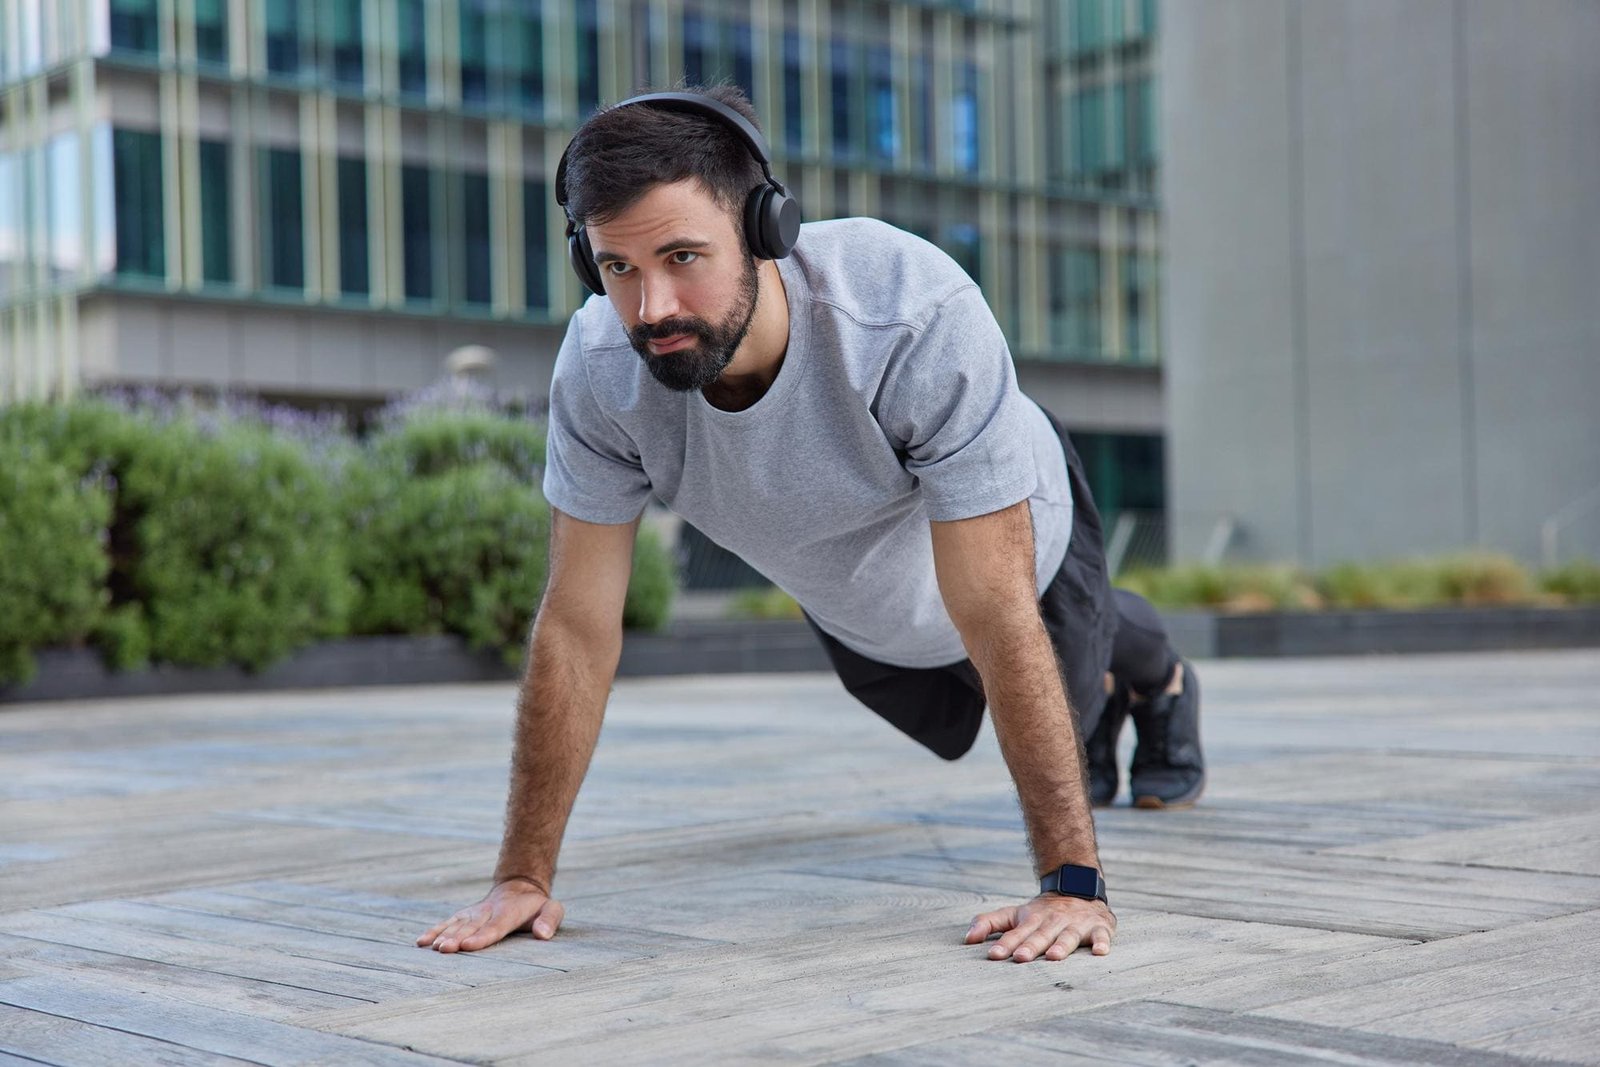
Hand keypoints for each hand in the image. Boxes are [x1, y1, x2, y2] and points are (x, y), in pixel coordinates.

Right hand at [415, 878, 563, 952]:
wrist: (519, 888)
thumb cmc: (536, 906)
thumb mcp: (552, 908)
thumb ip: (550, 919)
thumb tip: (543, 935)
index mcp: (508, 913)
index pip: (494, 927)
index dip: (481, 937)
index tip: (468, 945)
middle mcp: (487, 912)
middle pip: (470, 927)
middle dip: (457, 939)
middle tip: (444, 950)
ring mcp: (473, 913)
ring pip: (456, 925)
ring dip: (443, 936)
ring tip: (432, 948)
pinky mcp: (464, 916)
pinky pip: (448, 923)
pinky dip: (434, 931)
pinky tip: (421, 942)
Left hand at [964, 894, 1115, 961]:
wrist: (1079, 888)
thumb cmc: (1042, 912)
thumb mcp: (1015, 914)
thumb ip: (989, 923)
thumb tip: (967, 939)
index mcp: (1032, 920)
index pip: (1016, 933)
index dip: (1005, 943)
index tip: (993, 955)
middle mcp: (1053, 921)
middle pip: (1040, 935)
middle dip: (1031, 946)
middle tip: (1020, 958)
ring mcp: (1076, 924)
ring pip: (1068, 936)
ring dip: (1062, 946)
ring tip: (1054, 957)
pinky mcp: (1098, 927)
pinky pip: (1101, 936)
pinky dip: (1102, 943)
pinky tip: (1100, 952)